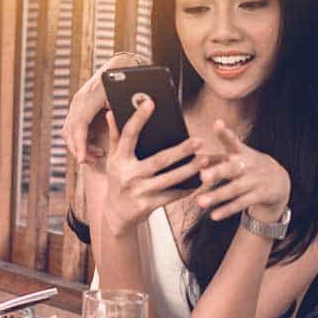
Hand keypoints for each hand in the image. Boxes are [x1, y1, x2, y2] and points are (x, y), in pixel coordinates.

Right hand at [61, 53, 147, 162]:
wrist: (120, 64)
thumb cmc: (126, 80)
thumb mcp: (126, 96)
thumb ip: (124, 112)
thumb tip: (127, 131)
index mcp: (90, 98)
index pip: (79, 125)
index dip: (80, 144)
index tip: (82, 159)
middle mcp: (79, 100)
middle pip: (70, 130)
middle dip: (77, 148)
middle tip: (88, 161)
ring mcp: (77, 103)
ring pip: (69, 130)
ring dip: (78, 145)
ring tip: (94, 155)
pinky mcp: (79, 107)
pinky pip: (73, 127)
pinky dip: (79, 139)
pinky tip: (93, 146)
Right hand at [101, 98, 208, 234]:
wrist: (116, 214)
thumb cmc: (118, 181)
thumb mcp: (113, 160)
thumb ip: (115, 137)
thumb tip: (111, 113)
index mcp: (119, 159)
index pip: (129, 135)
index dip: (139, 118)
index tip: (150, 103)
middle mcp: (128, 175)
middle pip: (159, 160)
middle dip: (181, 151)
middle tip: (198, 141)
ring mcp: (139, 191)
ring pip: (170, 179)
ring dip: (190, 169)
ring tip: (205, 159)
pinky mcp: (148, 205)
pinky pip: (172, 196)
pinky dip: (187, 189)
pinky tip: (199, 181)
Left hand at [195, 120, 290, 223]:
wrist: (280, 180)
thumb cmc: (248, 166)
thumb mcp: (237, 156)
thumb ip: (215, 156)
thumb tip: (192, 152)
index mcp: (241, 152)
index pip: (233, 141)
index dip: (225, 133)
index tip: (218, 124)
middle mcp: (248, 165)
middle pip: (232, 168)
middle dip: (218, 172)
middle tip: (203, 176)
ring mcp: (255, 181)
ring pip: (234, 189)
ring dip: (217, 196)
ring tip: (200, 202)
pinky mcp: (259, 196)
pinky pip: (241, 204)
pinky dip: (227, 210)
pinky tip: (214, 215)